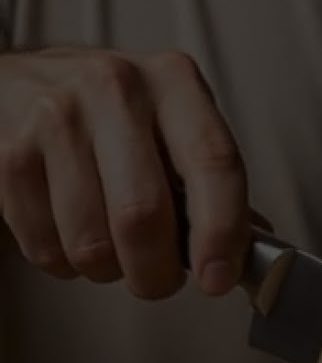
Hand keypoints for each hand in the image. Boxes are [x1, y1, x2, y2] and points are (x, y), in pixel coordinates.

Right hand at [0, 48, 250, 298]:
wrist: (13, 84)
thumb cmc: (109, 113)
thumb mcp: (170, 122)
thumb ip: (211, 181)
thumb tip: (255, 249)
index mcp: (174, 82)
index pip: (213, 162)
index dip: (221, 231)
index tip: (218, 278)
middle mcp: (115, 88)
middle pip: (143, 213)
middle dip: (156, 272)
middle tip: (159, 280)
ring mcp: (55, 117)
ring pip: (91, 242)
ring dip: (108, 270)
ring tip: (111, 251)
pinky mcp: (8, 152)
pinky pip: (45, 246)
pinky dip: (64, 262)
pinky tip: (70, 234)